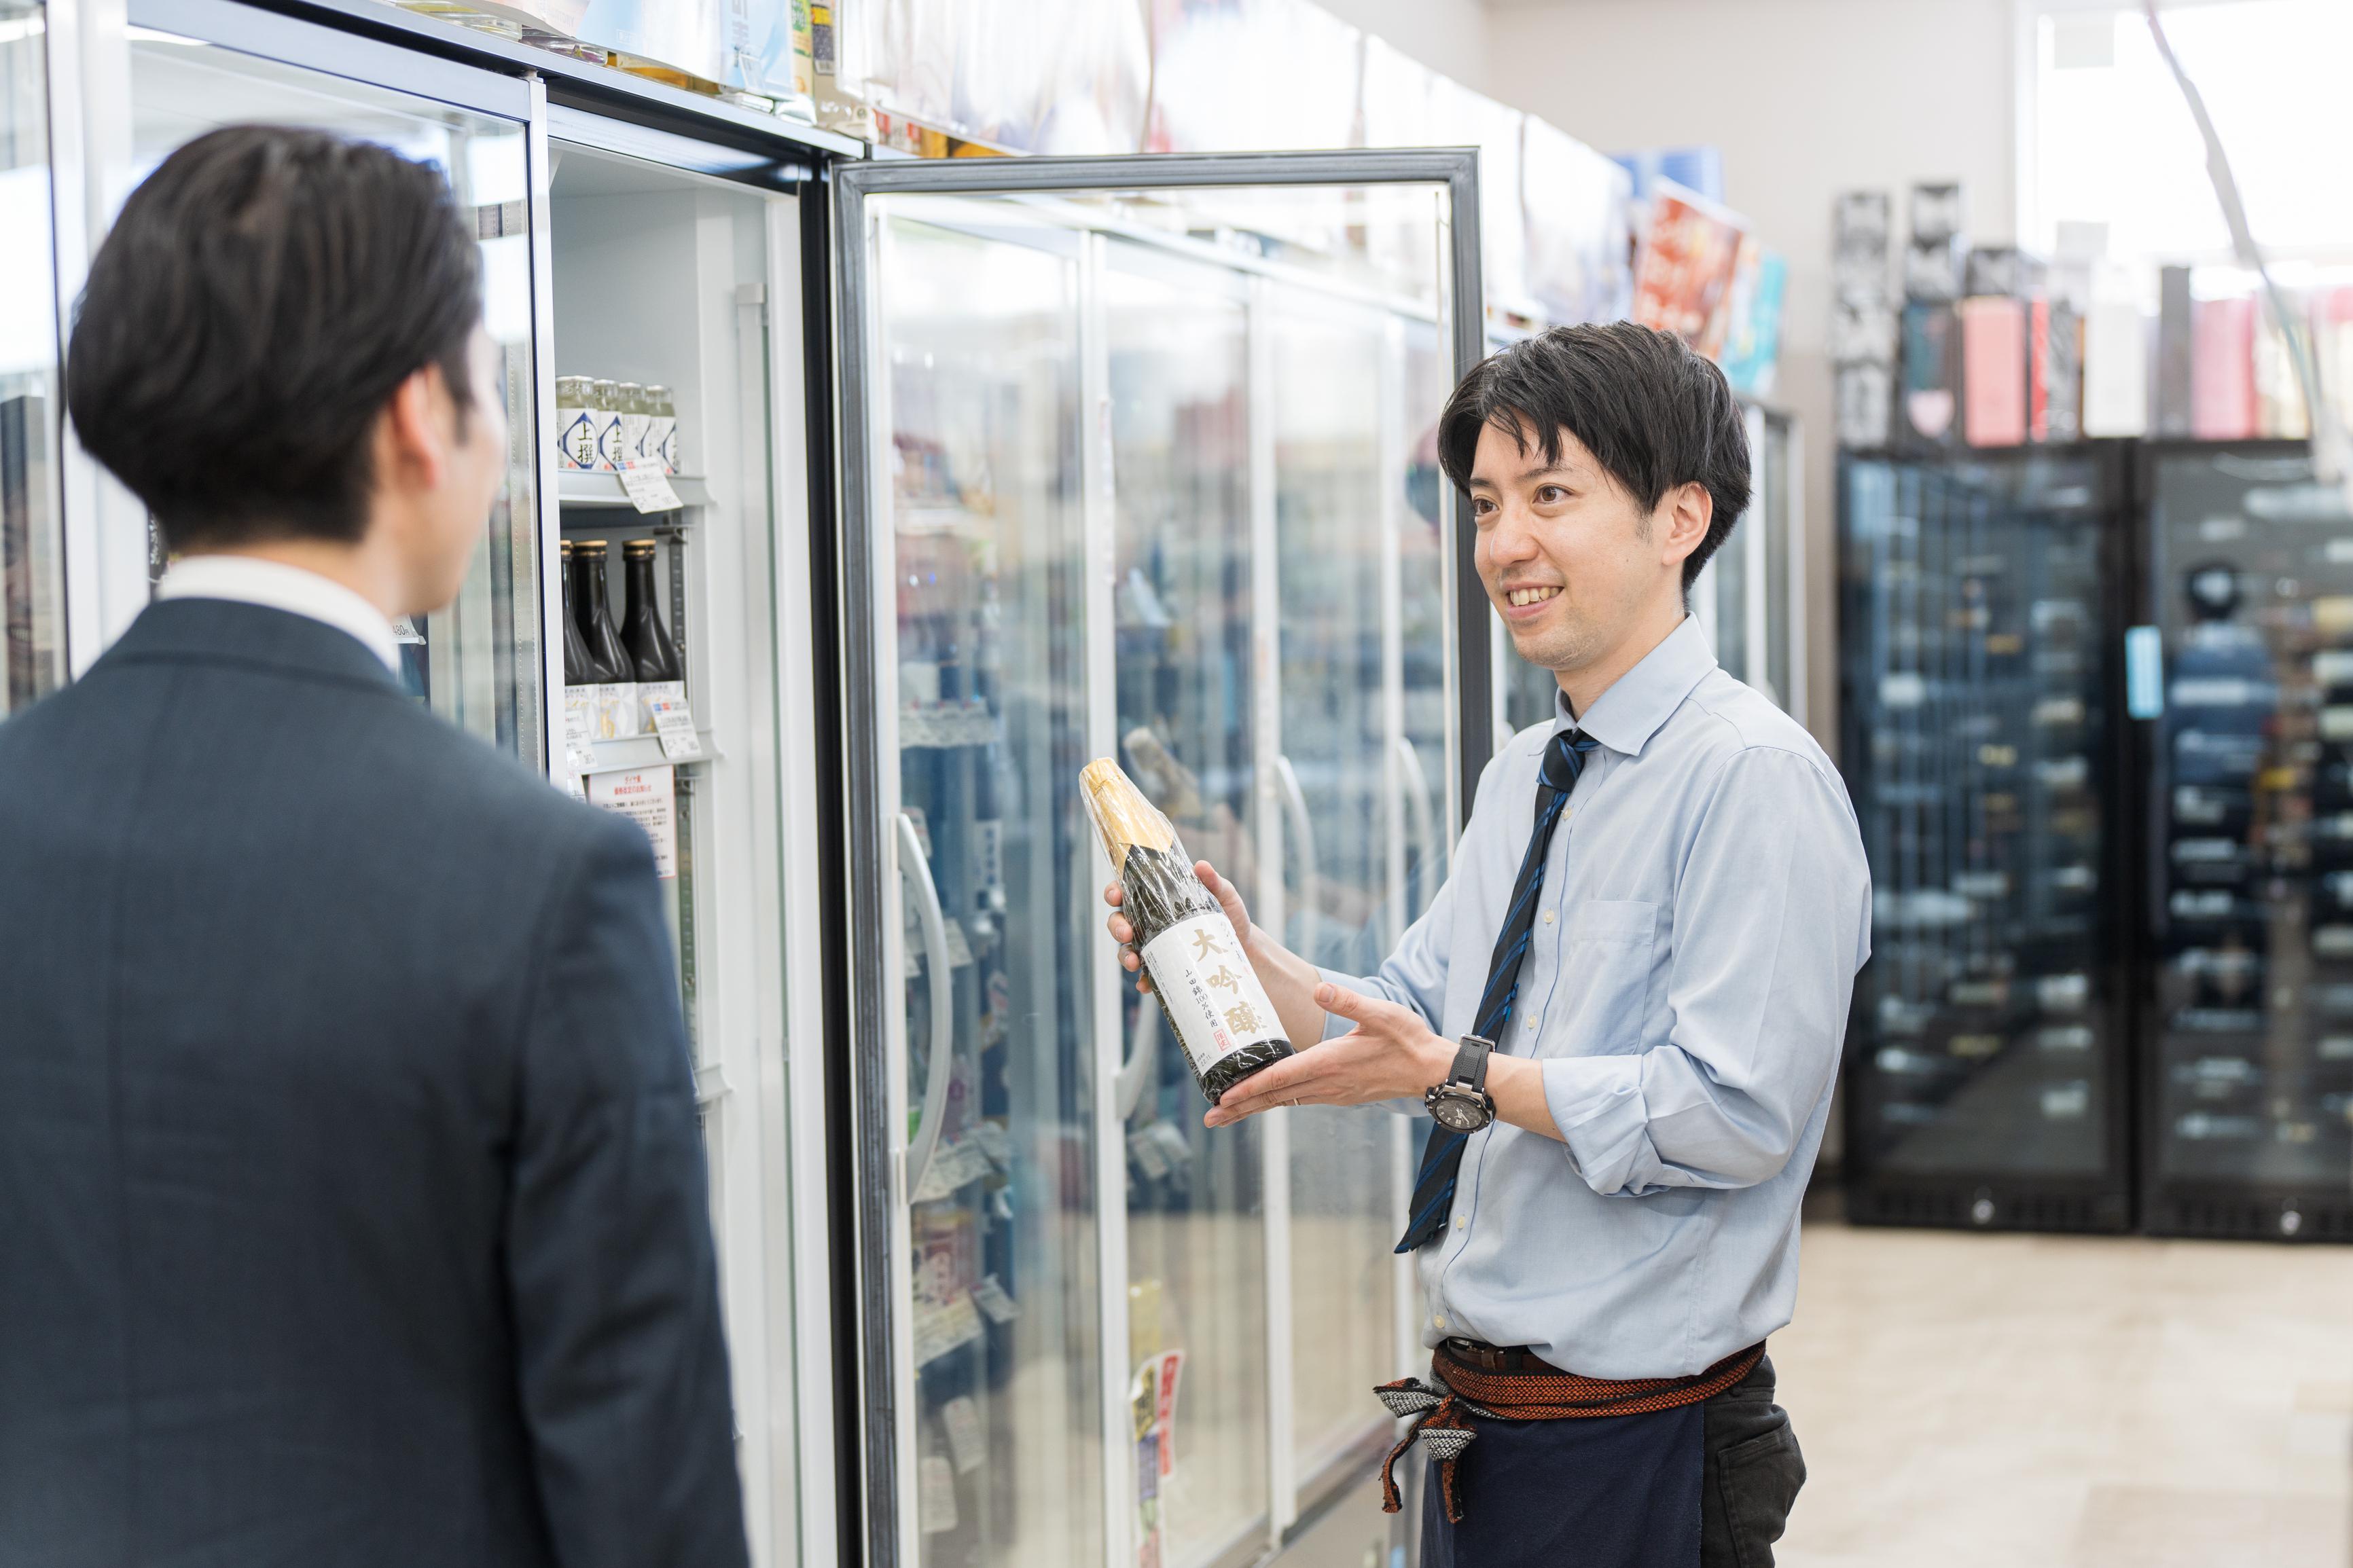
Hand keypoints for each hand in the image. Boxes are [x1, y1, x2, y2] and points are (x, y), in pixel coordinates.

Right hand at [1103, 859, 1258, 995]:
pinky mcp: (1164, 968)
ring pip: (1126, 949)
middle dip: (1116, 926)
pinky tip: (1145, 983)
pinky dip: (1142, 980)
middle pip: (1119, 921)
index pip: (1127, 891)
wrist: (1244, 948)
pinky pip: (1146, 975)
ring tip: (1134, 962)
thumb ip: (1213, 881)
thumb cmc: (1230, 916)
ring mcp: (1156, 946)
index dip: (1114, 892)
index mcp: (1159, 899)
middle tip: (1126, 932)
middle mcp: (1151, 922)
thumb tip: (1200, 866)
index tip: (1115, 896)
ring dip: (1124, 955)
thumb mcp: (1224, 895)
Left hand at [1203, 982, 1451, 1126]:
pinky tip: (1266, 1100)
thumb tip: (1320, 990)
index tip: (1223, 1097)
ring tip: (1226, 1114)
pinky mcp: (1340, 1095)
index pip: (1281, 1078)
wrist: (1433, 1071)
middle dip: (1240, 1108)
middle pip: (1275, 1097)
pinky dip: (1276, 1101)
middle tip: (1209, 1119)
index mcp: (1331, 1063)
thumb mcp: (1381, 1013)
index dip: (1250, 1088)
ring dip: (1255, 1108)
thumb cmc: (1408, 1040)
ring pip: (1285, 1102)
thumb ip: (1349, 1001)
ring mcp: (1333, 1093)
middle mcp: (1327, 1083)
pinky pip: (1299, 1100)